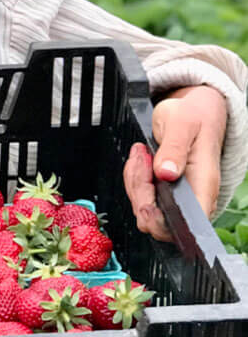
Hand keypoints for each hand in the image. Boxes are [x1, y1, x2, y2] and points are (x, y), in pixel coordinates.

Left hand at [123, 85, 227, 240]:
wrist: (194, 112)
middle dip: (139, 191)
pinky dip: (134, 178)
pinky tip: (140, 159)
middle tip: (141, 157)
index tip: (145, 204)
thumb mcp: (183, 125)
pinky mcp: (163, 192)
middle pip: (155, 220)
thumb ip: (174, 149)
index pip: (185, 224)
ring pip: (143, 208)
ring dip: (134, 180)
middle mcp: (193, 197)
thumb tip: (167, 173)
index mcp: (204, 186)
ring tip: (142, 153)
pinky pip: (139, 196)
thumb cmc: (194, 118)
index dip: (160, 222)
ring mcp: (177, 196)